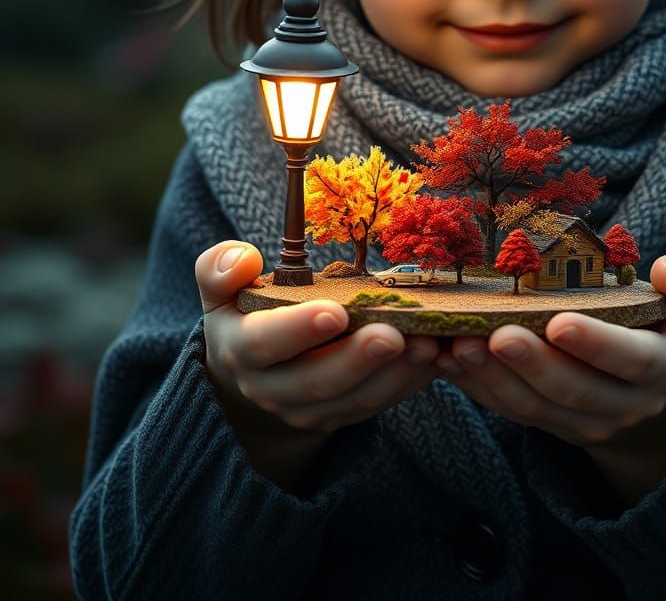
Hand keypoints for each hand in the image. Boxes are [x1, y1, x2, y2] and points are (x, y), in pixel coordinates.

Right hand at [196, 241, 440, 437]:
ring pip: (355, 400)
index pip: (265, 343)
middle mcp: (273, 390)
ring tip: (427, 344)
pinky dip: (409, 382)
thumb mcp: (221, 292)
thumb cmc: (244, 314)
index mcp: (242, 351)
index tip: (336, 311)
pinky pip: (379, 404)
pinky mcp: (343, 417)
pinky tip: (437, 356)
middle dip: (359, 359)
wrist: (249, 374)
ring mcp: (310, 411)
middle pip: (318, 381)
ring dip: (394, 374)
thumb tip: (242, 259)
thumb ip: (219, 269)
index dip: (299, 330)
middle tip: (395, 334)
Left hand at [434, 253, 665, 498]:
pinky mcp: (547, 424)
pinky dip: (475, 387)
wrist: (656, 397)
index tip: (560, 322)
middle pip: (574, 391)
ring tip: (458, 345)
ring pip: (534, 407)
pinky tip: (445, 358)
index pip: (631, 361)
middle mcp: (622, 406)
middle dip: (532, 364)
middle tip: (496, 334)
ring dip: (492, 378)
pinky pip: (509, 410)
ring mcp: (581, 422)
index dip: (596, 345)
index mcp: (661, 369)